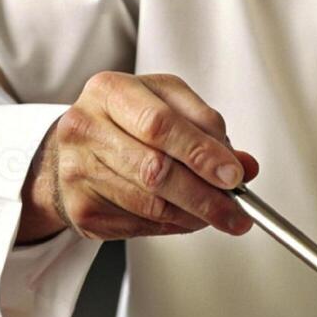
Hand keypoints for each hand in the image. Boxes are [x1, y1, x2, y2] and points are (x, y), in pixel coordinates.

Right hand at [17, 72, 258, 243]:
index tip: (232, 174)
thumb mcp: (169, 103)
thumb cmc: (127, 119)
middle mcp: (85, 129)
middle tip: (236, 210)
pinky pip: (139, 225)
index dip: (200, 153)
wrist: (72, 148)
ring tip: (219, 214)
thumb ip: (208, 128)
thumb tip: (244, 165)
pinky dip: (172, 225)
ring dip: (193, 215)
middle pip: (155, 170)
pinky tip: (186, 217)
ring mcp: (77, 171)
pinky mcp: (79, 209)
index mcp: (110, 90)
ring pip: (150, 205)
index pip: (159, 125)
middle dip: (205, 195)